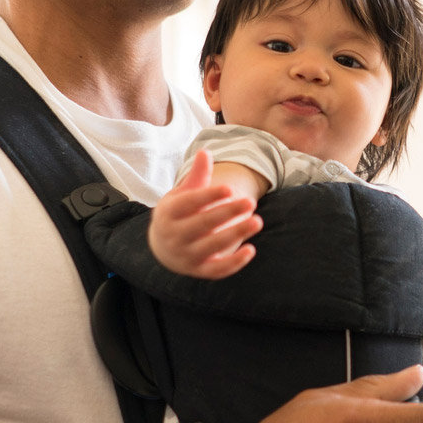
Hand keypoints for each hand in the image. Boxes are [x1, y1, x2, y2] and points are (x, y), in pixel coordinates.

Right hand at [147, 148, 261, 277]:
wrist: (164, 248)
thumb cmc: (178, 214)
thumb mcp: (182, 194)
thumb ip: (197, 176)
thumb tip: (206, 152)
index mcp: (168, 213)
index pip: (188, 204)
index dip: (209, 196)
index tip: (230, 188)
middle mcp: (174, 236)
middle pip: (202, 224)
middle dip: (227, 213)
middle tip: (250, 201)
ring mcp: (186, 256)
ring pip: (212, 246)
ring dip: (236, 234)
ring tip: (257, 221)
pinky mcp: (199, 271)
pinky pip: (217, 270)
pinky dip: (234, 263)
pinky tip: (251, 249)